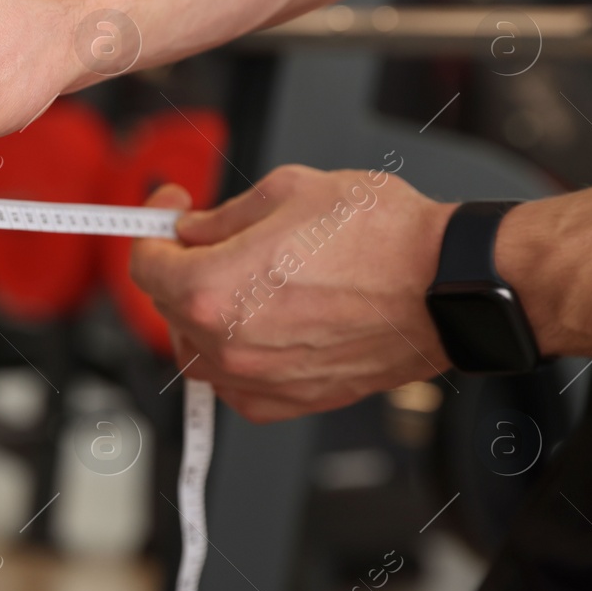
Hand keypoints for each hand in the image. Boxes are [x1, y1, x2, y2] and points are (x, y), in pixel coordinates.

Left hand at [129, 164, 456, 420]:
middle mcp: (228, 343)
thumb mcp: (288, 190)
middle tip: (208, 237)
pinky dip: (234, 355)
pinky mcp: (290, 400)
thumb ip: (223, 215)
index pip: (145, 265)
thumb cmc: (383, 238)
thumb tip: (193, 228)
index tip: (168, 214)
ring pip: (196, 347)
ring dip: (202, 312)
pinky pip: (235, 383)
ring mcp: (258, 378)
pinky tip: (259, 323)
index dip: (151, 231)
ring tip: (240, 279)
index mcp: (213, 289)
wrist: (446, 285)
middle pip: (168, 304)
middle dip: (180, 265)